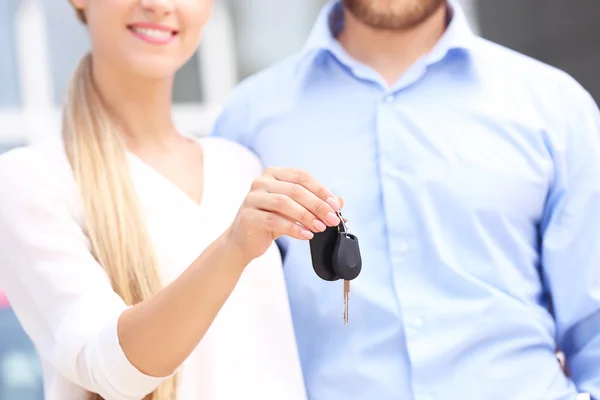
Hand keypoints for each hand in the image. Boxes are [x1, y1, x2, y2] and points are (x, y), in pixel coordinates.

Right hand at [225, 167, 341, 262]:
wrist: (244, 241)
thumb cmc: (271, 222)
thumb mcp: (295, 211)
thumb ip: (315, 204)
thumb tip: (340, 203)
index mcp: (274, 174)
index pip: (302, 176)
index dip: (321, 190)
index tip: (335, 206)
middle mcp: (261, 182)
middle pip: (295, 190)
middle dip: (318, 205)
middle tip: (332, 219)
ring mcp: (252, 198)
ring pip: (284, 203)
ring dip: (306, 216)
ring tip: (320, 227)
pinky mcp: (247, 216)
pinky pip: (274, 220)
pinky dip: (293, 228)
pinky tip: (306, 235)